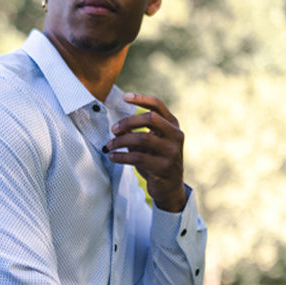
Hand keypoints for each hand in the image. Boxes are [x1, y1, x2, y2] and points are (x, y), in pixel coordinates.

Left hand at [104, 93, 186, 212]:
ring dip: (121, 140)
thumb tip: (118, 125)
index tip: (125, 97)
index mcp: (173, 126)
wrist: (170, 188)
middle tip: (113, 129)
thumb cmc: (157, 161)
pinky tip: (113, 156)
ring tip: (110, 145)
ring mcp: (171, 152)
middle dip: (128, 121)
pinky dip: (121, 156)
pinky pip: (137, 157)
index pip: (158, 105)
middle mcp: (175, 136)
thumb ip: (137, 132)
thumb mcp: (150, 144)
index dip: (142, 99)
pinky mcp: (163, 167)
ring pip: (142, 138)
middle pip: (150, 118)